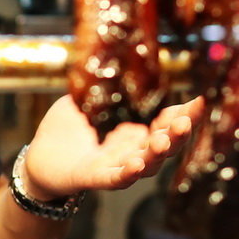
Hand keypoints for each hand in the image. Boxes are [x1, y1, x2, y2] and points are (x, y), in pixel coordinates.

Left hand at [18, 96, 201, 201]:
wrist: (40, 159)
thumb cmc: (66, 129)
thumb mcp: (87, 100)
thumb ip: (104, 85)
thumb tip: (118, 58)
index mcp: (136, 133)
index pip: (166, 124)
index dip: (184, 116)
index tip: (198, 102)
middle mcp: (133, 152)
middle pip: (165, 146)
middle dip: (179, 134)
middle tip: (186, 121)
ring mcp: (115, 167)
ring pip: (146, 165)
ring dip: (156, 154)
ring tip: (162, 141)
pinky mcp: (93, 178)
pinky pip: (115, 179)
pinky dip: (126, 174)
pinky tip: (135, 165)